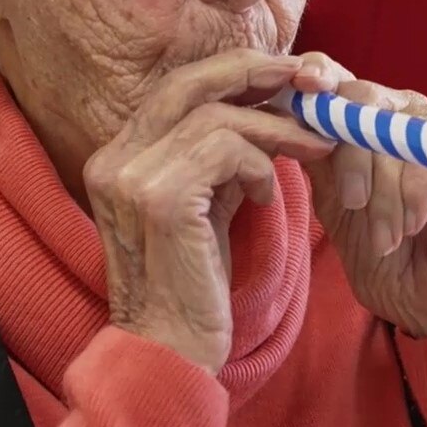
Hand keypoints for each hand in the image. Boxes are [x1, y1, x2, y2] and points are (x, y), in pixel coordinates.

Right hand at [83, 50, 333, 373]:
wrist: (169, 354)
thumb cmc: (191, 288)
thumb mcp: (201, 209)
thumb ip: (215, 160)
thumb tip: (259, 112)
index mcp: (115, 158)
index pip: (175, 89)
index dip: (231, 73)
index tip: (282, 76)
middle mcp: (113, 160)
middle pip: (188, 82)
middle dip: (253, 72)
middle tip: (307, 78)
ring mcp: (132, 178)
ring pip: (217, 116)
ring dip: (276, 127)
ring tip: (313, 147)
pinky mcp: (162, 200)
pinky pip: (227, 150)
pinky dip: (260, 165)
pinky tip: (266, 198)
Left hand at [291, 55, 426, 338]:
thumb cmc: (381, 250)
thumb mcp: (333, 204)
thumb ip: (312, 157)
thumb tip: (278, 116)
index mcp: (359, 119)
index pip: (333, 77)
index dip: (317, 74)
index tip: (303, 85)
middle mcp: (397, 110)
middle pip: (362, 99)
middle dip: (350, 157)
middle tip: (353, 204)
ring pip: (396, 130)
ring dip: (386, 192)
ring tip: (387, 237)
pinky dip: (417, 192)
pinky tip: (414, 223)